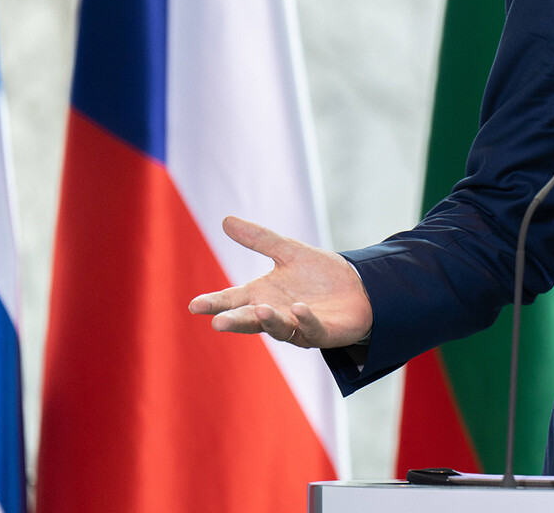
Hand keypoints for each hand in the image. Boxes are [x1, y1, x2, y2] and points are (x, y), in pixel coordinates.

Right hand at [188, 216, 373, 348]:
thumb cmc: (319, 274)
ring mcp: (298, 327)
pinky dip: (305, 320)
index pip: (233, 300)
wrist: (359, 286)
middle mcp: (276, 314)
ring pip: (279, 328)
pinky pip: (312, 329)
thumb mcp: (288, 251)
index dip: (214, 303)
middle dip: (235, 321)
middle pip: (250, 319)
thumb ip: (259, 239)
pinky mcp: (322, 333)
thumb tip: (225, 220)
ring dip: (270, 320)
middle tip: (218, 322)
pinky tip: (299, 309)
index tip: (194, 305)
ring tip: (261, 309)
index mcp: (263, 296)